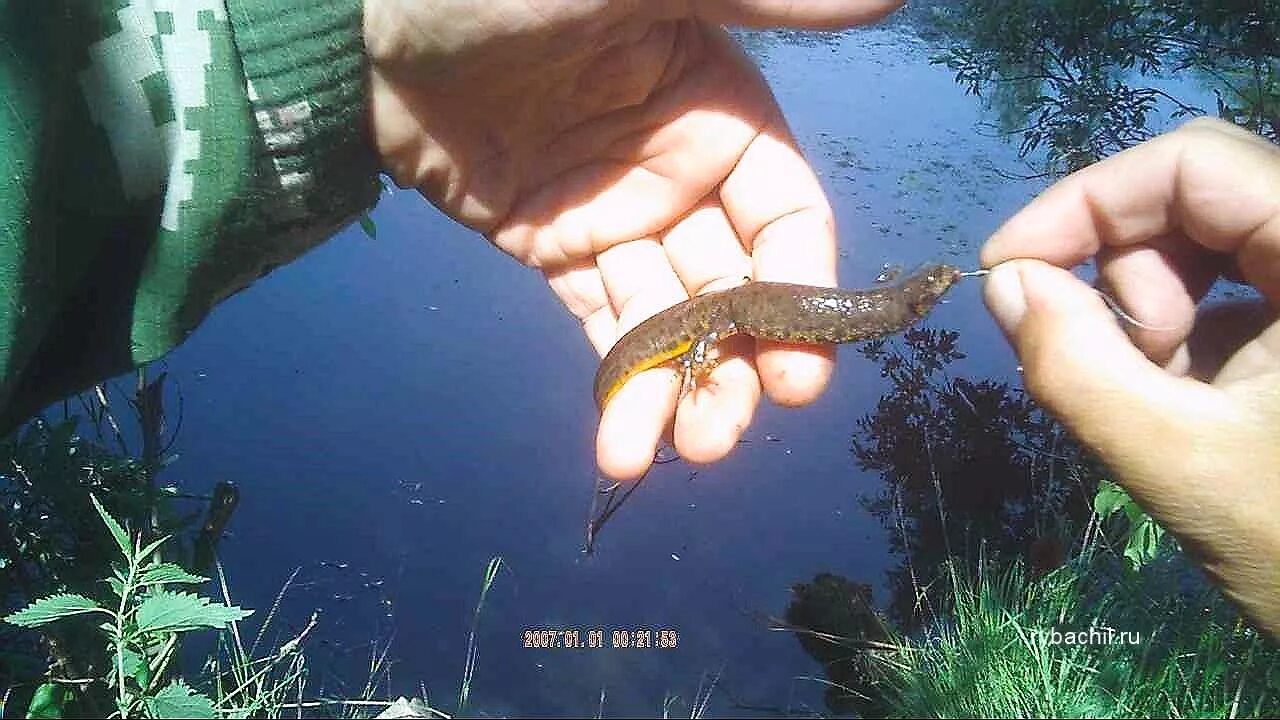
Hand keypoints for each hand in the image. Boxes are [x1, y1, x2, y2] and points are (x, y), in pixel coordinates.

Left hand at [363, 0, 902, 479]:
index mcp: (718, 108)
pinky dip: (614, 382)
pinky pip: (598, 321)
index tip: (800, 372)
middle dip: (735, 367)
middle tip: (718, 438)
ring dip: (674, 392)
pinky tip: (619, 443)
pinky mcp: (552, 246)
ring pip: (667, 319)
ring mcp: (614, 215)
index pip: (787, 218)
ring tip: (665, 455)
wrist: (361, 22)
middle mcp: (680, 170)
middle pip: (733, 288)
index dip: (801, 295)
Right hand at [981, 117, 1279, 635]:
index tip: (1006, 267)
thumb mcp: (1178, 460)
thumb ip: (1074, 367)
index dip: (1086, 200)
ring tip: (1154, 397)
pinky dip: (1183, 341)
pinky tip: (1186, 407)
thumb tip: (1001, 285)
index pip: (1194, 163)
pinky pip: (1230, 297)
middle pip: (1196, 200)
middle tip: (1104, 360)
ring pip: (1207, 248)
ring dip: (1150, 314)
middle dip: (1123, 275)